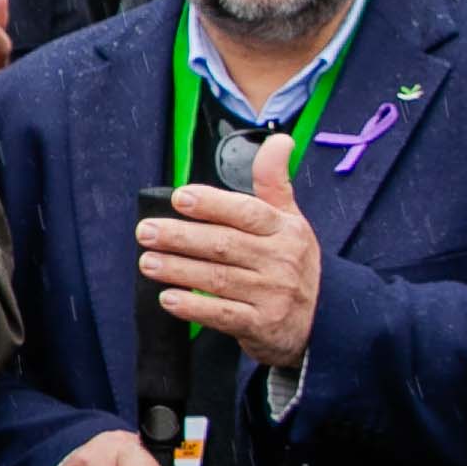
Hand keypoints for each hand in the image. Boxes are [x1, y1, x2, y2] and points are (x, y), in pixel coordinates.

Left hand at [142, 138, 322, 369]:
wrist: (321, 321)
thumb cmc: (291, 262)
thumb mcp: (291, 220)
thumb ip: (274, 182)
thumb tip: (278, 139)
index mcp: (285, 230)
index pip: (248, 212)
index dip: (213, 204)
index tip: (179, 198)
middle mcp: (281, 261)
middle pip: (224, 244)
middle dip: (181, 237)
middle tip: (145, 231)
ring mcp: (273, 295)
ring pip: (218, 278)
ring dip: (178, 270)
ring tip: (147, 262)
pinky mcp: (263, 325)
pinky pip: (223, 315)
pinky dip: (194, 307)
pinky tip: (168, 299)